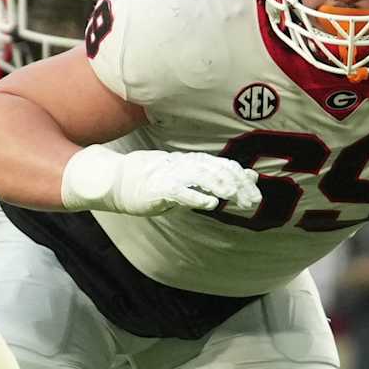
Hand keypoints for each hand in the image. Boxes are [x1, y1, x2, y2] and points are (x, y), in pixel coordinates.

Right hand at [61, 145, 262, 216]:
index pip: (219, 165)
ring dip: (221, 187)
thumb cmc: (148, 181)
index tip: (256, 188)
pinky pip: (180, 192)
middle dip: (236, 184)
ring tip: (238, 197)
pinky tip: (212, 204)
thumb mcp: (180, 180)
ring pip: (201, 177)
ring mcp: (169, 175)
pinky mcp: (157, 189)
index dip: (239, 176)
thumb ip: (206, 180)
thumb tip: (239, 178)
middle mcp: (182, 166)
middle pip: (215, 170)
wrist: (112, 180)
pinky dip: (197, 197)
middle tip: (254, 199)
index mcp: (188, 164)